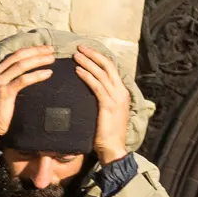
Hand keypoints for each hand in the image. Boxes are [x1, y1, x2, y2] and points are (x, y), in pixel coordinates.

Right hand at [0, 45, 55, 143]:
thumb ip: (5, 81)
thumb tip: (22, 76)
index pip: (13, 55)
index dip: (30, 50)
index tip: (44, 49)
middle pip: (18, 56)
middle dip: (36, 51)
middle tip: (51, 49)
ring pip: (21, 65)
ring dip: (38, 60)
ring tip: (51, 59)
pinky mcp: (4, 93)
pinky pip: (23, 80)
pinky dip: (37, 75)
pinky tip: (47, 73)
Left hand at [74, 45, 131, 163]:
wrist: (113, 149)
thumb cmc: (106, 133)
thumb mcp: (106, 111)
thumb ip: (101, 99)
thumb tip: (88, 89)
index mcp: (121, 92)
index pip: (111, 69)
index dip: (98, 58)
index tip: (86, 51)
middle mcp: (120, 92)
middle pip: (108, 66)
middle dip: (93, 55)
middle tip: (79, 47)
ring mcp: (116, 98)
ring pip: (101, 73)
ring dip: (87, 63)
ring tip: (75, 56)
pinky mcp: (108, 105)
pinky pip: (97, 86)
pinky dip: (87, 76)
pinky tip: (77, 71)